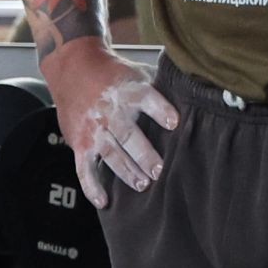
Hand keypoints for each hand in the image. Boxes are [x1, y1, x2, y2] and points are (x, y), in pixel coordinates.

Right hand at [41, 38, 180, 197]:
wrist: (73, 66)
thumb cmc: (112, 73)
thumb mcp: (136, 71)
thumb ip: (160, 86)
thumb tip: (194, 95)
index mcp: (127, 90)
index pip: (146, 98)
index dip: (160, 110)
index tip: (174, 122)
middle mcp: (109, 110)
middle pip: (128, 134)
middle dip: (144, 153)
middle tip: (160, 170)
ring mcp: (93, 129)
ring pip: (110, 153)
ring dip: (126, 170)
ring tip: (142, 184)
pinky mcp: (80, 144)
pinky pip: (84, 168)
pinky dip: (92, 186)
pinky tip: (104, 201)